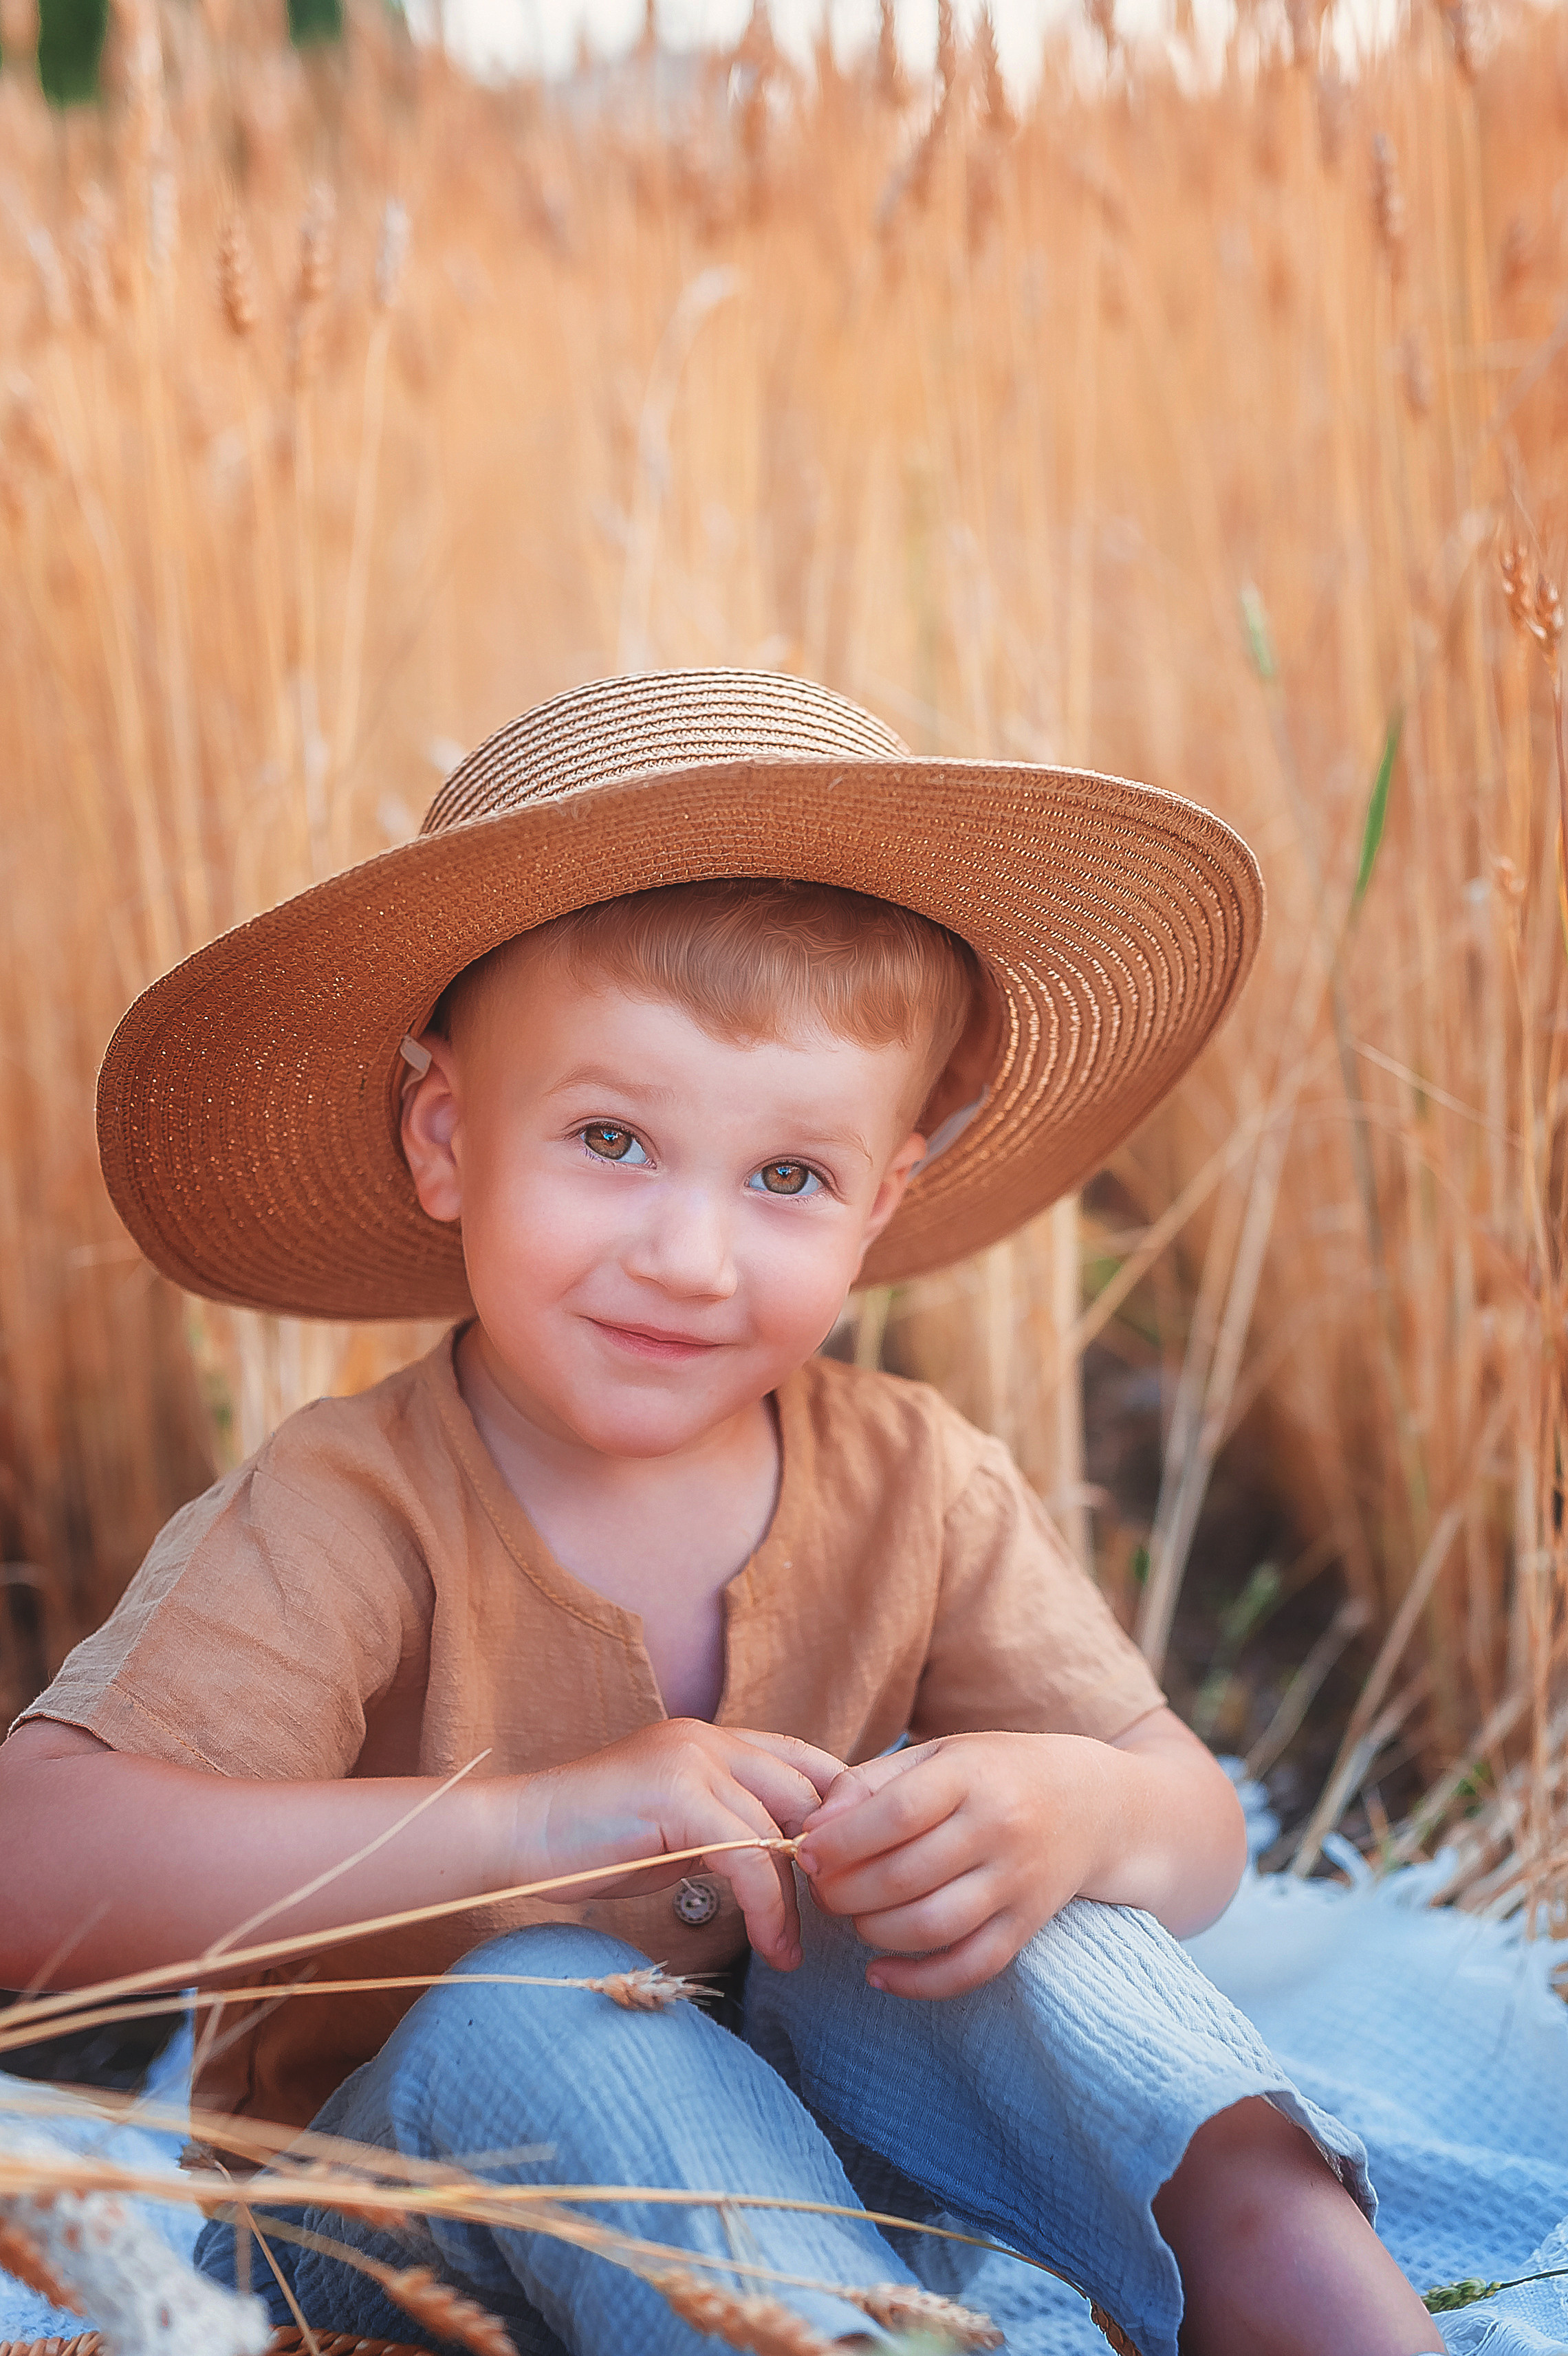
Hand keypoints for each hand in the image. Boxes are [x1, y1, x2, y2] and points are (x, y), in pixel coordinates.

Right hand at [525, 1721, 844, 1971]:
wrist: (518, 1836)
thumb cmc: (595, 1843)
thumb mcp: (678, 1828)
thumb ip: (730, 1829)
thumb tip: (792, 1864)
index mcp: (712, 1739)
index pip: (807, 1759)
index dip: (841, 1812)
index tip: (851, 1873)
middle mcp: (709, 1739)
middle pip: (806, 1792)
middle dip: (830, 1861)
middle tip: (833, 1919)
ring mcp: (692, 1761)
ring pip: (780, 1829)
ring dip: (796, 1901)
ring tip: (793, 1951)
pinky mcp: (676, 1795)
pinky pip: (748, 1855)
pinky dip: (767, 1907)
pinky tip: (770, 1946)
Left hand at [795, 1731, 1115, 1997]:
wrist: (1090, 1803)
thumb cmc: (992, 1773)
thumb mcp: (937, 1756)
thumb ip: (870, 1783)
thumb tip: (812, 1825)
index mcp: (970, 1775)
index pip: (898, 1813)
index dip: (842, 1841)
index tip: (807, 1852)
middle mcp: (999, 1827)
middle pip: (906, 1875)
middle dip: (845, 1892)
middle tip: (821, 1890)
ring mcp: (1017, 1881)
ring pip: (933, 1926)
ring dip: (874, 1932)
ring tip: (853, 1918)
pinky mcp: (1027, 1926)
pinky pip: (971, 1968)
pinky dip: (918, 1983)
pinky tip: (879, 1975)